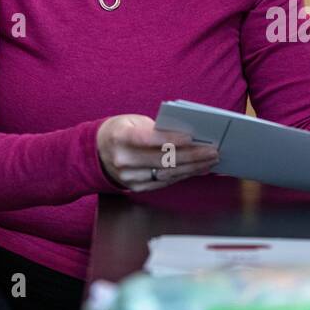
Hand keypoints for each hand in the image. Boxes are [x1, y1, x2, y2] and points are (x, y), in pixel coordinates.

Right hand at [95, 114, 219, 190]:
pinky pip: (164, 182)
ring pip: (166, 173)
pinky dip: (184, 175)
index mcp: (120, 137)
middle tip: (212, 151)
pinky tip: (198, 169)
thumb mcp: (133, 121)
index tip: (191, 138)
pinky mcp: (137, 187)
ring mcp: (129, 177)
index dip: (170, 139)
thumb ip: (156, 128)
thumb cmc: (121, 131)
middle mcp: (123, 160)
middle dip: (191, 156)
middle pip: (162, 159)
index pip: (147, 139)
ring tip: (211, 160)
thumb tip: (187, 136)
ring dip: (192, 168)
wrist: (97, 153)